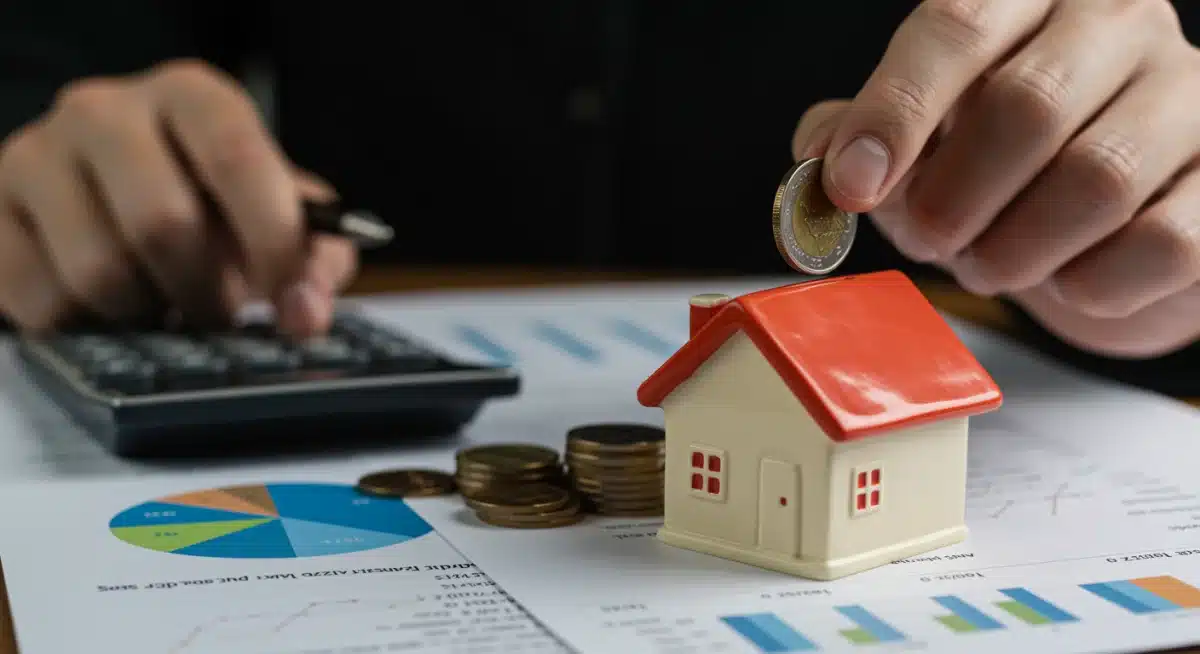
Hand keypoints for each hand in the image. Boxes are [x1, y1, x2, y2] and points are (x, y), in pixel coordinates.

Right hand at [0, 58, 356, 337]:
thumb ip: (313, 260)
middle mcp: (105, 109)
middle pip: (161, 222)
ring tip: (166, 301)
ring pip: (98, 271)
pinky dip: (89, 326)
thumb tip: (305, 313)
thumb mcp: (279, 219)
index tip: (289, 298)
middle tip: (221, 313)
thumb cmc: (215, 207)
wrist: (122, 199)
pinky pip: (42, 299)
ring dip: (148, 312)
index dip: (271, 240)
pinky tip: (113, 307)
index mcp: (191, 96)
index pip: (236, 157)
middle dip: (205, 290)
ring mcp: (38, 155)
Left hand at [792, 0, 1199, 357]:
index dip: (894, 111)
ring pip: (1096, 180)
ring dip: (1016, 250)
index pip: (956, 25)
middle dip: (954, 198)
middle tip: (930, 239)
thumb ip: (861, 136)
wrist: (1116, 226)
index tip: (852, 185)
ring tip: (989, 264)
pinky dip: (1090, 285)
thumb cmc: (1004, 171)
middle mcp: (1117, 24)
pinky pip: (1160, 245)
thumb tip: (819, 156)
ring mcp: (1188, 96)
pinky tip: (1068, 279)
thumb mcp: (921, 141)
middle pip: (1029, 106)